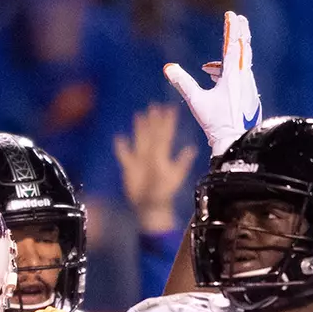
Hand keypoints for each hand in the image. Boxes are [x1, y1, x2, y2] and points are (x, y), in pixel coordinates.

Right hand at [114, 103, 198, 234]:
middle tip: (154, 105)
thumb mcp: (175, 176)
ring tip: (140, 115)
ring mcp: (140, 160)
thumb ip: (181, 161)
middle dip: (153, 121)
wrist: (151, 206)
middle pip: (152, 134)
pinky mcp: (129, 167)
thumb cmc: (164, 192)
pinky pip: (124, 155)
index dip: (168, 122)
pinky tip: (119, 138)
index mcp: (162, 155)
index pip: (165, 135)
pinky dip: (121, 147)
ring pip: (139, 140)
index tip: (170, 108)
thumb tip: (192, 148)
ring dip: (139, 129)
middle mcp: (151, 154)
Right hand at [163, 11, 260, 159]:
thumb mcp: (196, 101)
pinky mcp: (250, 97)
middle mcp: (244, 78)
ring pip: (241, 64)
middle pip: (243, 49)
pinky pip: (240, 77)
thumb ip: (183, 83)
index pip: (232, 45)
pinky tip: (215, 81)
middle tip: (239, 19)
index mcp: (233, 76)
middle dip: (240, 33)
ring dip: (228, 59)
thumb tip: (168, 68)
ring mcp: (249, 87)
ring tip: (209, 68)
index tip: (231, 14)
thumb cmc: (216, 123)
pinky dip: (229, 73)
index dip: (231, 28)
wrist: (236, 142)